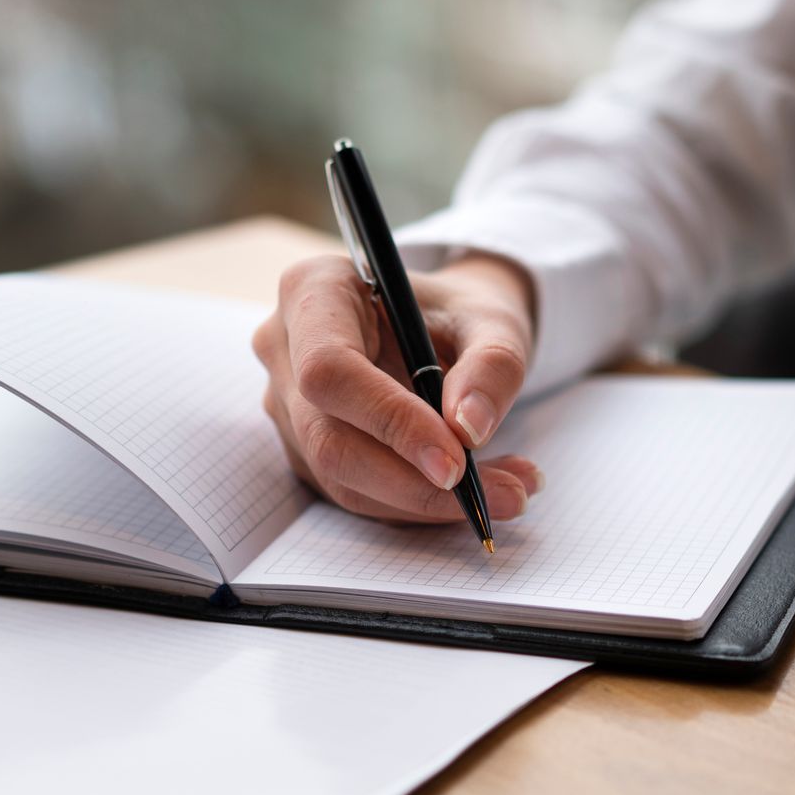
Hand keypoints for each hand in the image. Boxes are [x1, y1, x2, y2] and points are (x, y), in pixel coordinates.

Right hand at [252, 252, 541, 522]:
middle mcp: (283, 348)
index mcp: (313, 291)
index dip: (390, 421)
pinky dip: (421, 503)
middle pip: (329, 440)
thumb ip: (492, 365)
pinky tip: (478, 491)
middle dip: (416, 482)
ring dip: (428, 501)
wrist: (441, 328)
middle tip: (503, 494)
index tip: (457, 462)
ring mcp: (287, 405)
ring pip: (343, 478)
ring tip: (511, 491)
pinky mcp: (305, 449)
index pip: (330, 370)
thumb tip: (470, 429)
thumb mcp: (494, 322)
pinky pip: (356, 493)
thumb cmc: (459, 314)